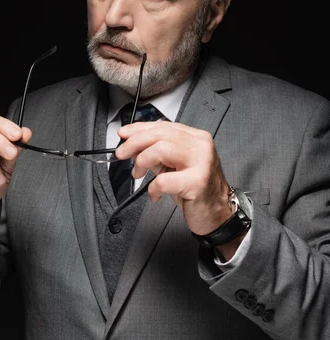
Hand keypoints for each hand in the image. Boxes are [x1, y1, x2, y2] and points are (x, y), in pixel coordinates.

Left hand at [116, 121, 231, 235]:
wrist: (218, 213)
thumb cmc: (197, 190)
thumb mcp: (175, 166)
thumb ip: (157, 153)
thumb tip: (133, 145)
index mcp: (196, 138)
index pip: (164, 126)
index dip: (140, 129)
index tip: (124, 134)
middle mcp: (201, 146)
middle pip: (160, 134)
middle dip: (134, 143)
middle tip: (121, 153)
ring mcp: (201, 162)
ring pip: (160, 150)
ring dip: (142, 162)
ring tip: (138, 174)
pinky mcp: (197, 182)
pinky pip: (164, 180)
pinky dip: (153, 188)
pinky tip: (154, 194)